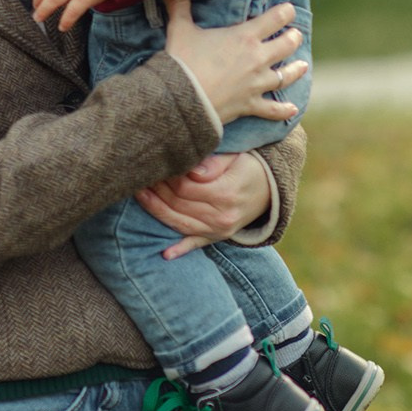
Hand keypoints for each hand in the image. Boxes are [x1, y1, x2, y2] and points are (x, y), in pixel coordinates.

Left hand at [137, 153, 271, 259]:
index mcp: (225, 193)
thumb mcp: (237, 156)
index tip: (155, 163)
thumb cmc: (249, 166)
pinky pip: (195, 244)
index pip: (184, 186)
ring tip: (139, 194)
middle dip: (156, 189)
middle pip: (178, 204)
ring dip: (156, 210)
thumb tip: (193, 169)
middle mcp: (221, 216)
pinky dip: (180, 249)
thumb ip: (214, 162)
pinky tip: (164, 254)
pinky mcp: (217, 237)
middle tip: (140, 175)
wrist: (272, 189)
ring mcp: (219, 230)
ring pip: (180, 223)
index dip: (166, 175)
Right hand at [163, 0, 304, 126]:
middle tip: (296, 35)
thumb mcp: (180, 29)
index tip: (290, 10)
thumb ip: (179, 5)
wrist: (181, 99)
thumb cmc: (182, 61)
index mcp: (244, 37)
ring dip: (295, 70)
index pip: (274, 20)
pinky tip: (293, 109)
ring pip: (285, 76)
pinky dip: (283, 110)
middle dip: (293, 38)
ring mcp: (256, 84)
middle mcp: (257, 59)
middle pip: (285, 46)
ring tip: (303, 65)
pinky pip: (272, 109)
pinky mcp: (250, 105)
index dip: (285, 13)